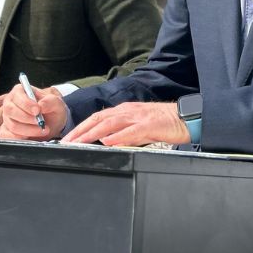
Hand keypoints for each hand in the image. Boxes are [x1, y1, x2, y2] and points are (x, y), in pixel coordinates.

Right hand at [0, 84, 65, 140]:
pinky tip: (32, 137)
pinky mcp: (7, 131)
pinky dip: (22, 138)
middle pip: (11, 110)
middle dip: (27, 118)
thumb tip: (41, 105)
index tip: (37, 111)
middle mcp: (10, 103)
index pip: (18, 96)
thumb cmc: (51, 110)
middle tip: (41, 122)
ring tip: (42, 130)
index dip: (27, 104)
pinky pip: (9, 137)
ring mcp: (7, 118)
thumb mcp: (56, 103)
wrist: (51, 125)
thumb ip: (50, 101)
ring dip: (29, 130)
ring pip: (13, 125)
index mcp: (19, 91)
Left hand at [63, 102, 189, 146]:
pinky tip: (107, 142)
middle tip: (66, 141)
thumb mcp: (139, 127)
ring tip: (79, 142)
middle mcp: (128, 111)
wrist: (186, 117)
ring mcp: (138, 117)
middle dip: (81, 130)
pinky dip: (117, 136)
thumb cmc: (164, 123)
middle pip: (99, 119)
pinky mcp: (150, 125)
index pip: (98, 117)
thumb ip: (123, 132)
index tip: (69, 137)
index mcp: (125, 111)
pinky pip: (131, 131)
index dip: (82, 127)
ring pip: (110, 123)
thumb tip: (107, 141)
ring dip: (92, 133)